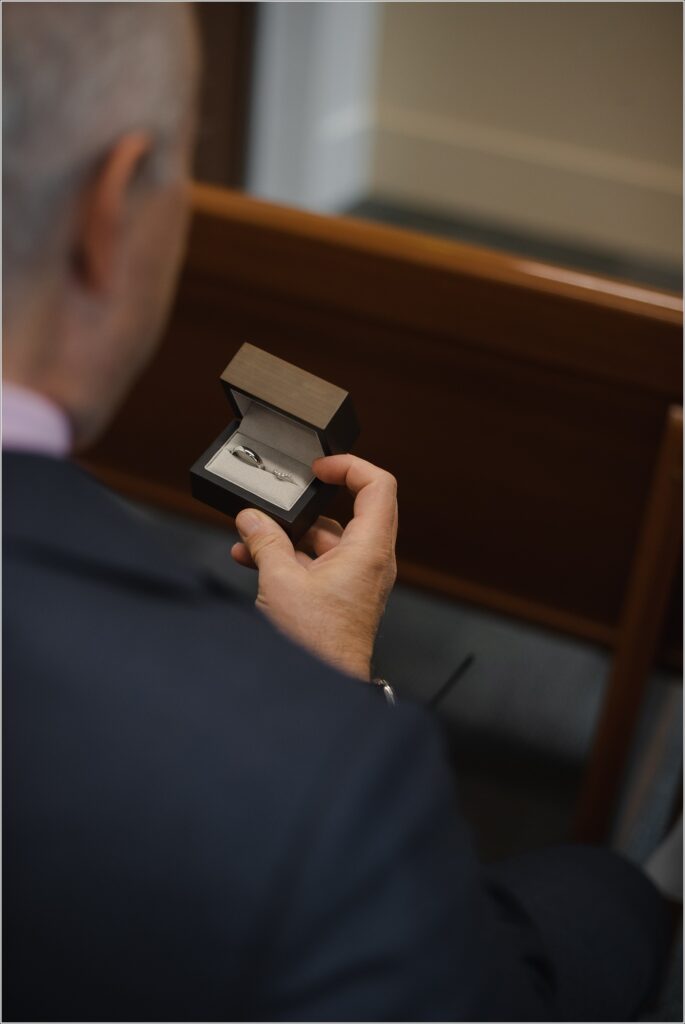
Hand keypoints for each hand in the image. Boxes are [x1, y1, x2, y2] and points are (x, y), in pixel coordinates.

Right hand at [231, 455, 397, 679]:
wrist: (324, 688)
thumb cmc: (318, 645)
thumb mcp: (280, 582)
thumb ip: (265, 543)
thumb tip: (252, 519)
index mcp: (368, 550)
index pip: (379, 486)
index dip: (350, 466)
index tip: (319, 468)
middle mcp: (370, 562)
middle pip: (350, 510)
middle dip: (308, 505)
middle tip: (281, 500)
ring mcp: (357, 579)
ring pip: (327, 539)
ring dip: (291, 535)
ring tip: (252, 538)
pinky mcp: (341, 596)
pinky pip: (319, 562)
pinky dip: (292, 557)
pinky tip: (254, 560)